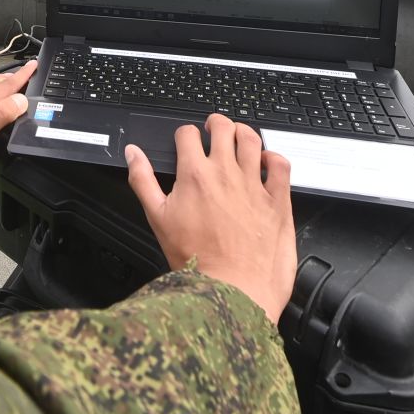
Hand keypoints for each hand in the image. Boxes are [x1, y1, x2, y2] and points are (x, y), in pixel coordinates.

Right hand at [124, 115, 296, 323]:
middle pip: (224, 127)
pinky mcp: (277, 200)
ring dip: (244, 132)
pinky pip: (281, 165)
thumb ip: (142, 180)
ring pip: (252, 139)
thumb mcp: (157, 218)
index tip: (186, 141)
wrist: (233, 289)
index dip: (185, 134)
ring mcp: (254, 184)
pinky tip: (267, 161)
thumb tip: (133, 154)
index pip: (188, 134)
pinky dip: (274, 156)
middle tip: (214, 128)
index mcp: (195, 174)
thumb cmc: (196, 260)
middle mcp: (226, 172)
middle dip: (216, 123)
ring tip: (240, 136)